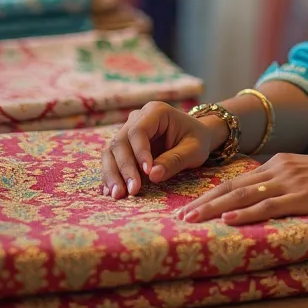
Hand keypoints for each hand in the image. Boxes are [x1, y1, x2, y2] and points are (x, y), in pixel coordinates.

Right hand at [101, 101, 222, 198]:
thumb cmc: (197, 140)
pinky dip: (111, 176)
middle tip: (132, 190)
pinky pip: (112, 160)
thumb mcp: (194, 150)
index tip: (146, 172)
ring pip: (111, 151)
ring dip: (113, 174)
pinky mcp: (124, 146)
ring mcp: (128, 131)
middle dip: (124, 168)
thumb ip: (175, 160)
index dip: (139, 152)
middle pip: (120, 142)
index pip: (139, 131)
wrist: (196, 137)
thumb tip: (153, 175)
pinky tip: (112, 192)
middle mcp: (138, 118)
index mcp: (156, 112)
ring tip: (118, 195)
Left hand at [175, 153, 307, 225]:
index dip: (211, 193)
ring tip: (193, 220)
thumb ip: (284, 183)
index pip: (237, 179)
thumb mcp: (307, 175)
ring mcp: (292, 181)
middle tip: (180, 217)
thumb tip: (261, 200)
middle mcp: (281, 167)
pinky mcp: (304, 196)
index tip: (190, 207)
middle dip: (205, 201)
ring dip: (216, 208)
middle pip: (234, 186)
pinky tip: (229, 219)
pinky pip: (269, 205)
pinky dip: (247, 213)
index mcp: (280, 161)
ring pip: (245, 195)